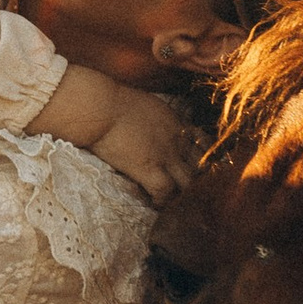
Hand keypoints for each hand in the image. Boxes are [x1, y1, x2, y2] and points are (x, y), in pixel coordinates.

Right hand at [84, 83, 199, 205]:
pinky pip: (165, 191)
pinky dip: (161, 200)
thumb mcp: (146, 104)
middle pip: (202, 166)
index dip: (203, 157)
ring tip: (173, 202)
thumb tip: (150, 127)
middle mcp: (177, 140)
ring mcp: (165, 155)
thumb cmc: (112, 100)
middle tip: (189, 190)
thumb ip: (157, 118)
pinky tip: (155, 203)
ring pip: (189, 183)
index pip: (204, 143)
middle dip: (198, 179)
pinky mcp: (148, 168)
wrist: (98, 106)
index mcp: (176, 122)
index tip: (196, 167)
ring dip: (182, 194)